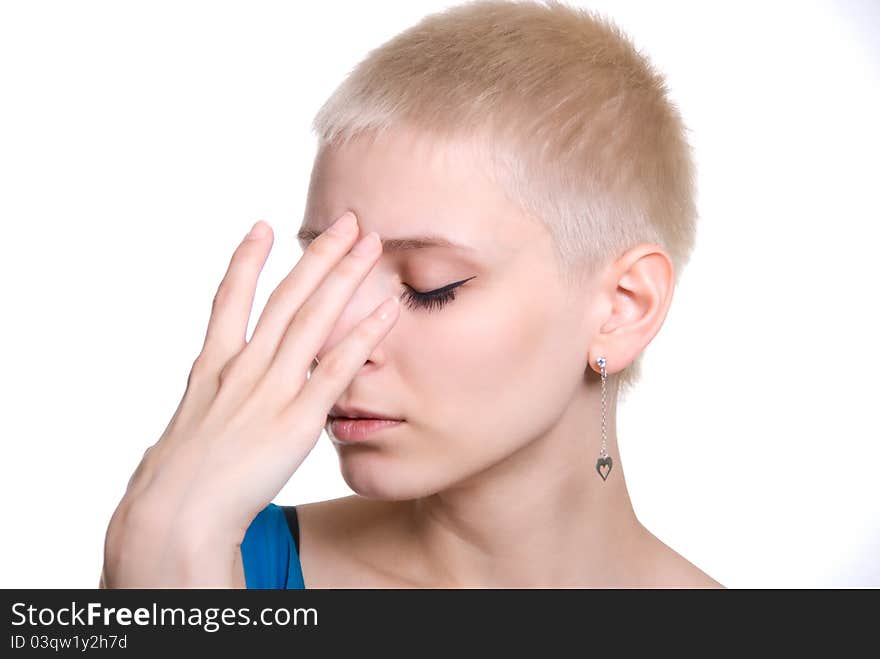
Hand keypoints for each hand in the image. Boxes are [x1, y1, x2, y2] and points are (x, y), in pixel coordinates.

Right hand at [101, 211, 398, 586]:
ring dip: (345, 276)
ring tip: (371, 243)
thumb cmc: (178, 482)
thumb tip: (209, 401)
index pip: (230, 300)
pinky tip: (389, 310)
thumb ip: (207, 404)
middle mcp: (243, 367)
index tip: (263, 226)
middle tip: (347, 221)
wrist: (176, 513)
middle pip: (286, 297)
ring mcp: (271, 389)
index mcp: (212, 367)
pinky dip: (364, 335)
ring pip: (313, 318)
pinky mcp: (296, 419)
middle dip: (318, 255)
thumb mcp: (187, 427)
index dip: (247, 260)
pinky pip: (337, 368)